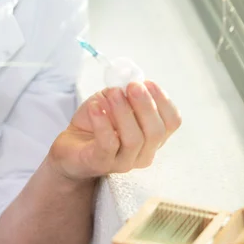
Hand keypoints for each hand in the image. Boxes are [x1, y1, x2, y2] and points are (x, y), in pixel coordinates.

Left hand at [49, 81, 181, 179]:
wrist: (71, 146)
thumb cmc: (97, 121)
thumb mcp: (114, 100)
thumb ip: (126, 91)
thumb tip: (134, 80)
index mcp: (152, 137)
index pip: (172, 122)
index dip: (163, 101)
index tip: (148, 82)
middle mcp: (143, 153)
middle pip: (156, 132)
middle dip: (145, 105)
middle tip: (132, 86)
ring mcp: (123, 162)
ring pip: (134, 139)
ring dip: (123, 111)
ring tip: (112, 93)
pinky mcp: (100, 163)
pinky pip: (108, 144)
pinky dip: (102, 122)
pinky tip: (95, 107)